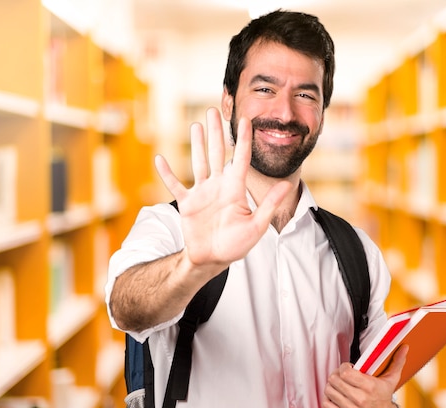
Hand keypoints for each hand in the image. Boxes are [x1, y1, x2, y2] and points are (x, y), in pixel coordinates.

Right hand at [154, 107, 290, 268]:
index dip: (244, 139)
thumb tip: (286, 186)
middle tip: (213, 110)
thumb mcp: (257, 226)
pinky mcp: (187, 203)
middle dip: (216, 132)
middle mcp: (218, 185)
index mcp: (236, 188)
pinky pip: (175, 185)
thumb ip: (268, 205)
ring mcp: (202, 192)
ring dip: (197, 145)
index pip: (241, 158)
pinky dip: (167, 174)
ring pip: (199, 162)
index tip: (245, 119)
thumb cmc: (237, 244)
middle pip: (218, 153)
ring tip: (196, 125)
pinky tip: (159, 159)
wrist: (213, 259)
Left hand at [322, 345, 408, 407]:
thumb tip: (404, 348)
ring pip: (329, 391)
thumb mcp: (391, 380)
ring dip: (331, 385)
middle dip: (336, 374)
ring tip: (338, 384)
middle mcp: (359, 399)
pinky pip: (327, 405)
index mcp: (369, 387)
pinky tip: (335, 395)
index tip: (348, 367)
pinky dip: (327, 398)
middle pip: (335, 380)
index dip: (343, 367)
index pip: (345, 373)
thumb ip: (397, 362)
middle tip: (341, 374)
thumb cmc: (384, 398)